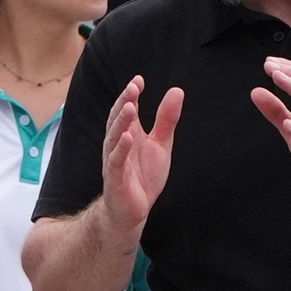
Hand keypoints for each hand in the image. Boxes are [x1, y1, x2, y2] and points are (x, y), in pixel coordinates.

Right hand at [98, 76, 183, 230]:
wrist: (132, 210)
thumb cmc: (142, 176)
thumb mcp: (161, 144)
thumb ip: (166, 120)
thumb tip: (176, 91)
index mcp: (129, 134)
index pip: (128, 110)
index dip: (132, 95)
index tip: (139, 80)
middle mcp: (118, 144)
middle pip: (118, 119)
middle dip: (124, 102)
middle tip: (133, 87)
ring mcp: (115, 161)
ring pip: (114, 137)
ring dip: (121, 122)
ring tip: (129, 106)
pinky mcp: (115, 178)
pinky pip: (116, 161)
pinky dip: (121, 149)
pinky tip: (128, 137)